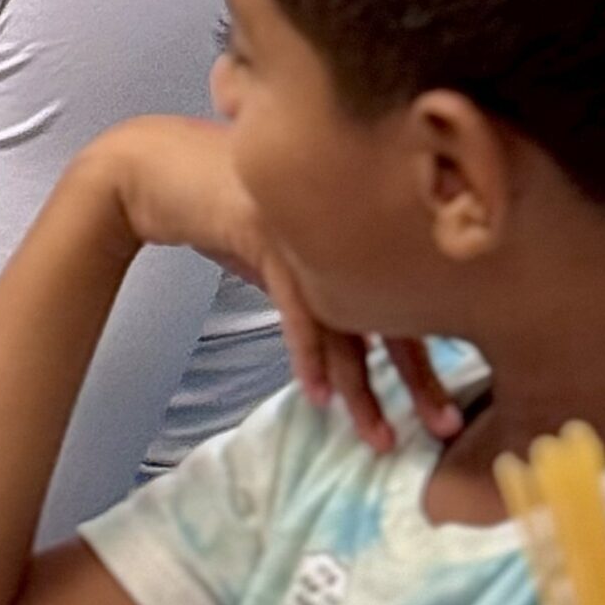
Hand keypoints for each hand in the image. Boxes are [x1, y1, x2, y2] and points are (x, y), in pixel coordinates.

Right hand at [88, 120, 461, 453]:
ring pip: (346, 318)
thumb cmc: (224, 207)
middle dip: (418, 376)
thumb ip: (318, 283)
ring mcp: (304, 224)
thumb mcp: (282, 250)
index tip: (448, 412)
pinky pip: (295, 304)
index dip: (428, 358)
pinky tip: (317, 395)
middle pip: (390, 310)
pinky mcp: (265, 228)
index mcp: (351, 228)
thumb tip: (355, 344)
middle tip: (445, 429)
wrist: (156, 168)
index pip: (404, 299)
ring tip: (378, 435)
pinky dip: (308, 353)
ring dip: (362, 384)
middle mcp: (339, 224)